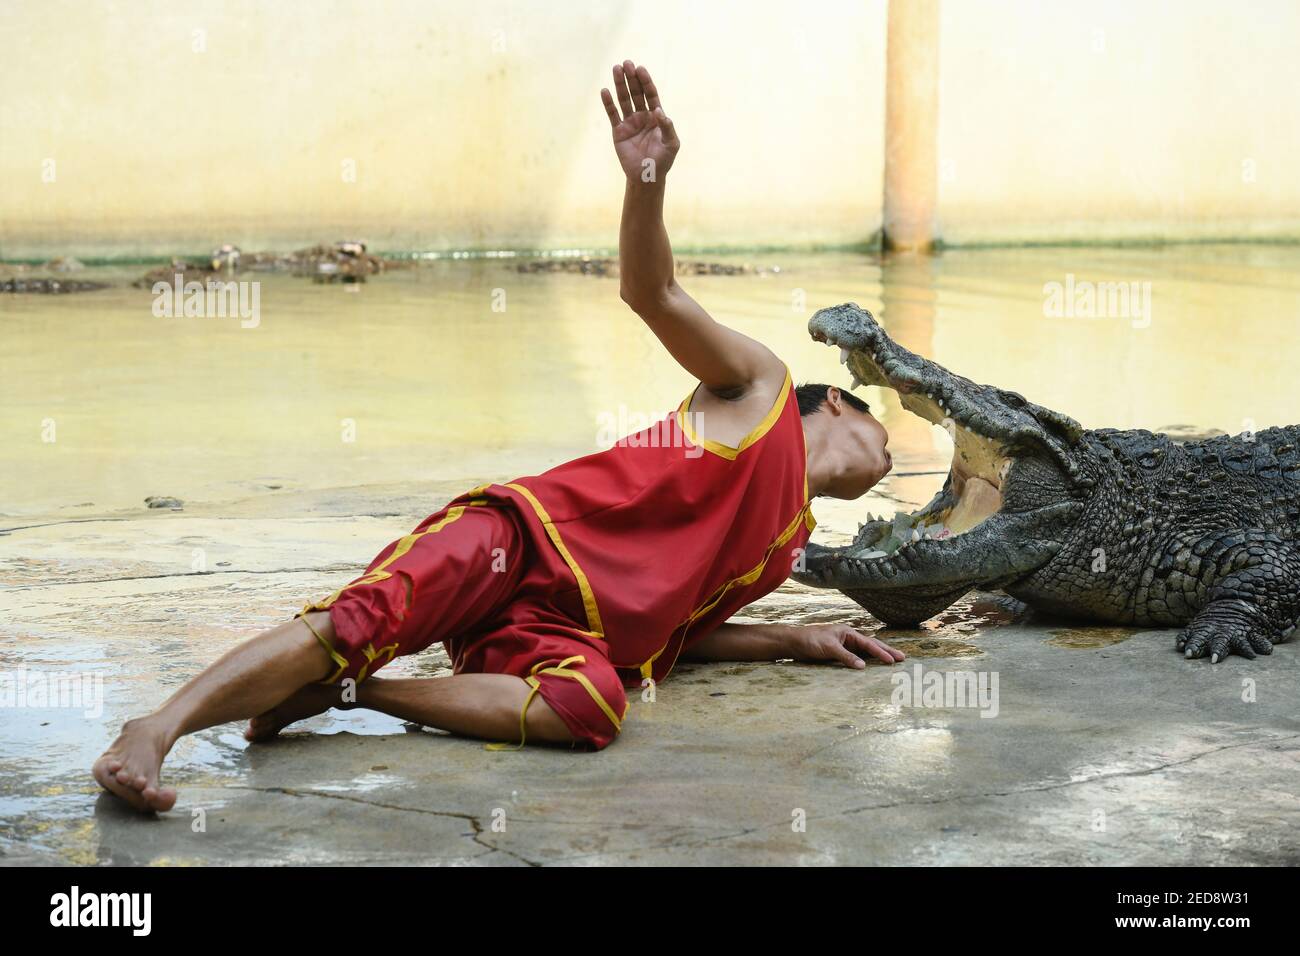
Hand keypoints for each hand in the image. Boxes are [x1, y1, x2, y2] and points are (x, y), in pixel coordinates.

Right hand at [600, 59, 679, 182]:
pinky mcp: (618, 132)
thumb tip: (658, 111)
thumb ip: (668, 127)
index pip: (650, 95)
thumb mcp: (671, 144)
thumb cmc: (663, 161)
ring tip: (615, 69)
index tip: (640, 69)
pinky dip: (608, 103)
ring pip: (624, 100)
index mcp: (656, 117)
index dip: (646, 82)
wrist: (647, 177)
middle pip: (636, 93)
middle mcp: (642, 116)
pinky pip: (612, 115)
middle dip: (632, 78)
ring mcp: (630, 123)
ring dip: (620, 84)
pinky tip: (605, 91)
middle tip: (626, 63)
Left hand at [785, 623, 905, 669]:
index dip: (881, 653)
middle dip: (886, 651)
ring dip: (878, 656)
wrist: (793, 643)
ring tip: (892, 660)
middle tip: (902, 658)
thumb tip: (863, 667)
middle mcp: (848, 638)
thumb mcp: (828, 648)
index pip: (868, 644)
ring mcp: (843, 645)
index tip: (893, 661)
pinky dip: (866, 660)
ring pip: (865, 651)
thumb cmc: (809, 641)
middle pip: (871, 644)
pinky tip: (872, 665)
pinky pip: (856, 656)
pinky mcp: (838, 653)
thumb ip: (846, 657)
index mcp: (847, 632)